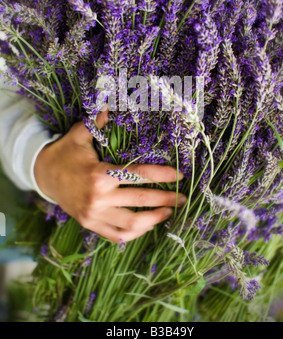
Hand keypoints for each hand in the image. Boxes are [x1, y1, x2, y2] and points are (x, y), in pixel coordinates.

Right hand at [34, 110, 185, 242]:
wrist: (42, 175)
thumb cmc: (65, 153)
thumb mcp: (78, 135)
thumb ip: (96, 122)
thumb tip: (109, 103)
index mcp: (99, 175)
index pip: (139, 175)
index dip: (163, 175)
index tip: (179, 175)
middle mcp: (98, 198)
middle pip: (141, 201)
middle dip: (166, 199)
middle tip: (183, 197)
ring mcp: (94, 215)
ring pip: (132, 224)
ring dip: (154, 219)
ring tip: (170, 212)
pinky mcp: (90, 225)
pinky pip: (117, 235)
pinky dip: (135, 233)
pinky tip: (147, 225)